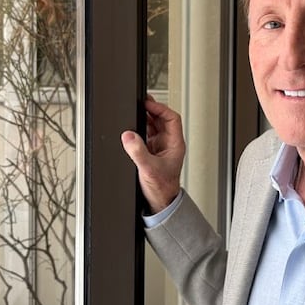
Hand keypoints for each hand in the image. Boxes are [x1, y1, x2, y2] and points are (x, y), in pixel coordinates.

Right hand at [121, 96, 185, 212]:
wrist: (160, 202)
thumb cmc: (162, 188)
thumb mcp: (148, 169)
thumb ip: (138, 151)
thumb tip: (129, 136)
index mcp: (175, 144)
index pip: (172, 119)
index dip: (161, 109)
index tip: (148, 104)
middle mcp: (169, 144)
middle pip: (162, 120)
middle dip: (152, 110)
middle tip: (141, 103)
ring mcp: (160, 147)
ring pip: (154, 126)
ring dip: (145, 119)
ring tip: (136, 111)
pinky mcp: (152, 152)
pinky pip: (146, 135)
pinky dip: (140, 130)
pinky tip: (133, 128)